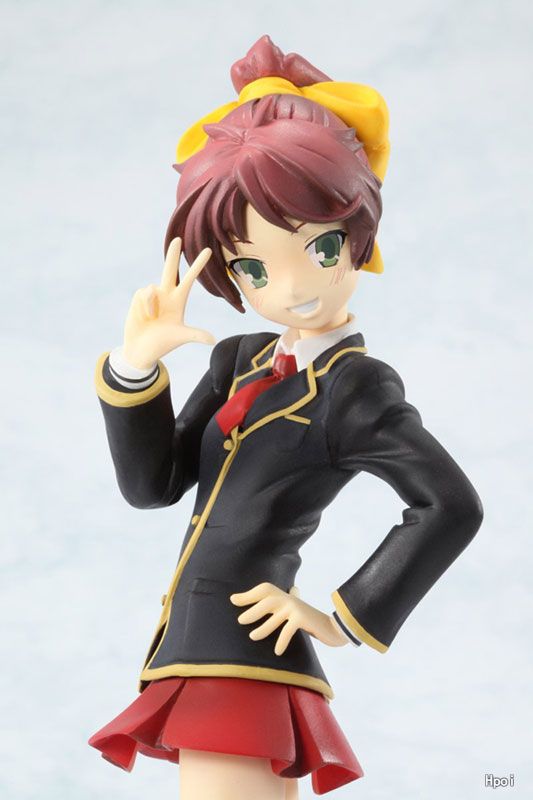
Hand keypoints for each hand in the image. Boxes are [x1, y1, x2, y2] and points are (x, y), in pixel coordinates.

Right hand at [122, 237, 215, 368]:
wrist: (140, 350)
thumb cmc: (162, 344)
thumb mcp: (180, 337)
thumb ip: (195, 335)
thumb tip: (213, 340)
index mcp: (179, 301)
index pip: (190, 279)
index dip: (198, 265)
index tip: (208, 251)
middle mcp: (166, 294)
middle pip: (170, 269)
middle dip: (173, 254)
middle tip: (178, 238)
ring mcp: (152, 296)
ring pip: (152, 288)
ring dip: (152, 306)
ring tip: (152, 320)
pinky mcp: (139, 297)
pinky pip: (143, 294)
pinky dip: (144, 307)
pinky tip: (144, 317)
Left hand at [230, 582, 349, 655]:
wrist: (334, 628)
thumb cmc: (310, 622)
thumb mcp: (293, 613)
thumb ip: (279, 608)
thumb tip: (260, 606)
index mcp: (285, 596)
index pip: (264, 589)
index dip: (249, 594)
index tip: (233, 600)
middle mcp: (289, 599)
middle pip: (267, 601)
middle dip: (252, 610)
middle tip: (240, 621)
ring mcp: (295, 607)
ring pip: (274, 617)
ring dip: (263, 628)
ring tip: (253, 637)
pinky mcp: (302, 618)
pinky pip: (287, 629)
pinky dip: (281, 641)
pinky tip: (277, 651)